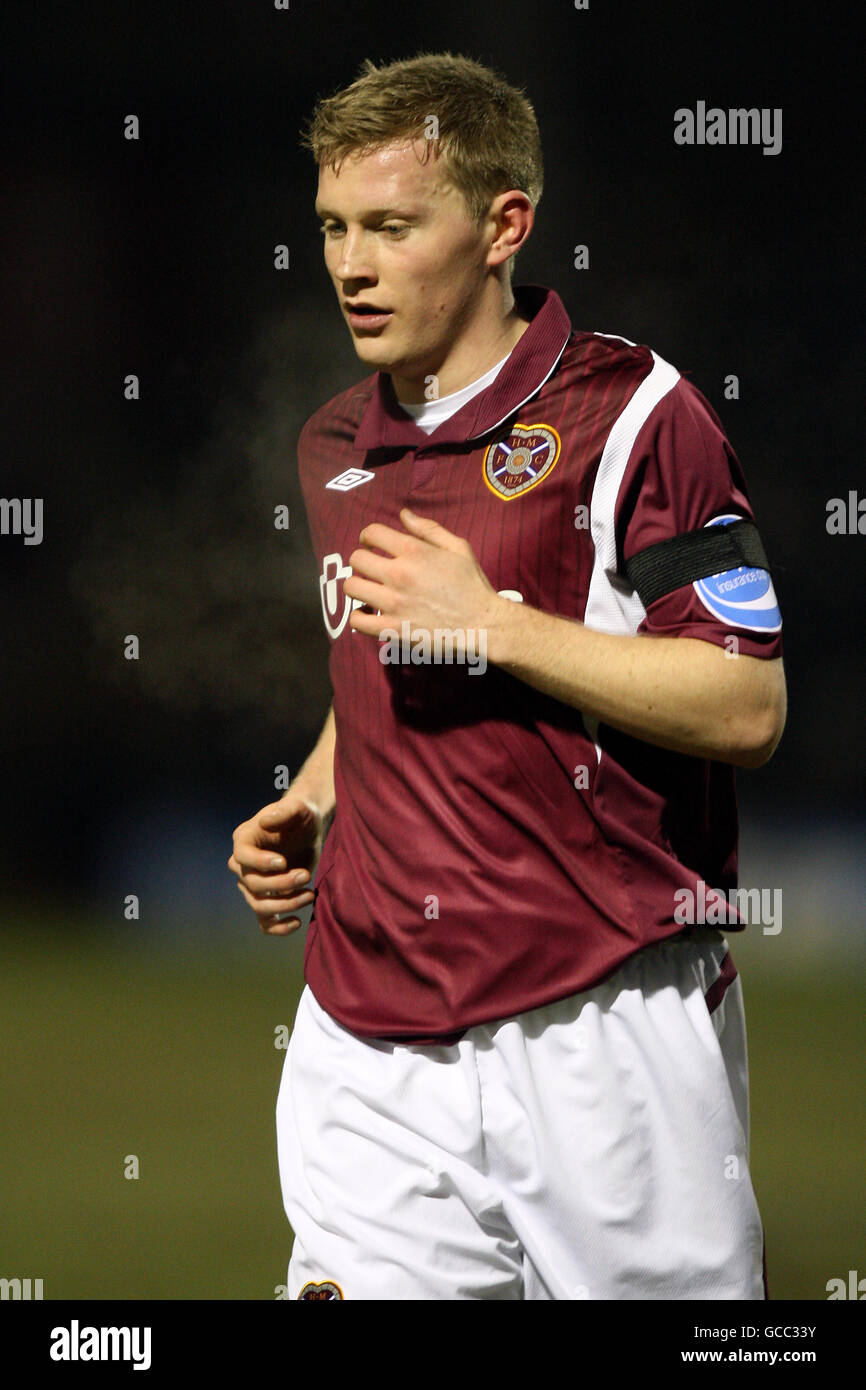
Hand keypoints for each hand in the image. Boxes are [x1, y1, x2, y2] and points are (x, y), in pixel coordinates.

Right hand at [228, 793, 323, 935]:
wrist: (309, 829)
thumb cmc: (301, 815)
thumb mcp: (297, 808)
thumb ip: (284, 810)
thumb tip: (266, 820)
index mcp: (244, 839)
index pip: (242, 857)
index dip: (260, 863)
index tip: (283, 862)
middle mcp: (243, 864)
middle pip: (252, 884)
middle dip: (280, 884)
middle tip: (305, 875)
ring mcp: (254, 884)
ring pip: (259, 905)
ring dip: (285, 904)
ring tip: (310, 894)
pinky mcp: (269, 898)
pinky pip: (265, 922)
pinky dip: (278, 928)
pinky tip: (297, 922)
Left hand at [344, 508, 500, 638]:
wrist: (482, 625)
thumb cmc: (472, 585)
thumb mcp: (458, 548)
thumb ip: (429, 529)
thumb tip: (403, 514)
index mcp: (415, 552)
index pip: (372, 533)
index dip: (368, 536)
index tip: (371, 544)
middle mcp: (400, 574)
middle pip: (357, 559)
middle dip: (362, 560)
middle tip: (371, 568)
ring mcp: (394, 603)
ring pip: (352, 587)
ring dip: (358, 586)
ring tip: (369, 589)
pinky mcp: (393, 629)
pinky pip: (357, 620)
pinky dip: (358, 616)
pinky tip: (368, 614)